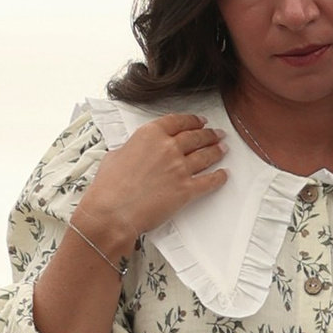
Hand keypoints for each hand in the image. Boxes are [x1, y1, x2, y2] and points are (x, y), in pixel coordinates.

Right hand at [70, 110, 228, 259]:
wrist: (113, 212)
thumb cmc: (109, 187)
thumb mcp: (115, 156)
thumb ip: (131, 149)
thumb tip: (134, 151)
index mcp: (150, 135)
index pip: (177, 122)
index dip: (192, 120)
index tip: (200, 121)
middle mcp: (168, 148)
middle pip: (195, 137)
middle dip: (209, 134)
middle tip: (216, 134)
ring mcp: (179, 168)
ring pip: (205, 155)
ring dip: (216, 151)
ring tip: (223, 148)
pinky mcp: (186, 190)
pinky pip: (209, 181)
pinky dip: (218, 178)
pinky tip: (223, 174)